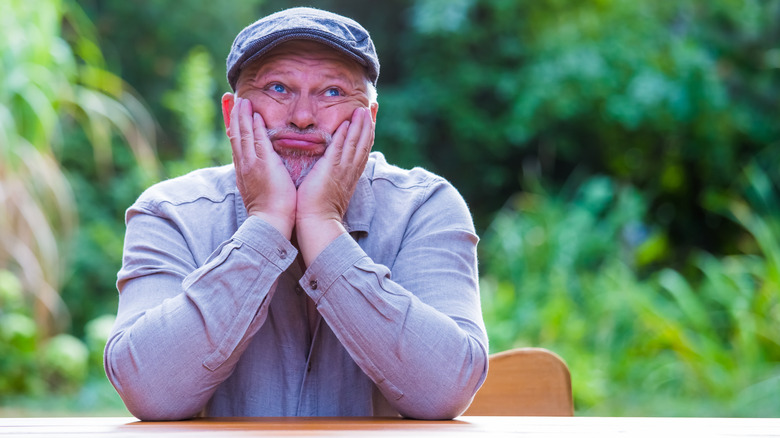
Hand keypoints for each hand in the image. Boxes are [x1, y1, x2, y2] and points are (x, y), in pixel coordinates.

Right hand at [228, 97, 295, 237]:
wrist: (271, 222)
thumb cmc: (271, 209)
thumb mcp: (261, 189)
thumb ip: (260, 176)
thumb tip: (262, 170)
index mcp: (244, 170)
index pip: (237, 143)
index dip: (234, 126)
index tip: (232, 112)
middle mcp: (244, 165)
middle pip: (235, 134)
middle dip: (233, 115)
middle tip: (231, 98)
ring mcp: (251, 164)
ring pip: (243, 134)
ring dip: (242, 116)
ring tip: (242, 100)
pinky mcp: (262, 164)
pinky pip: (256, 140)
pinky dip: (254, 126)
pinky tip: (254, 114)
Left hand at [295, 107, 374, 264]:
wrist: (317, 223)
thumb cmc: (318, 210)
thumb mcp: (329, 188)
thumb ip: (331, 175)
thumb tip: (328, 167)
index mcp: (350, 174)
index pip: (361, 148)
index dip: (366, 132)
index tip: (369, 117)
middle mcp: (350, 170)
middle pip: (364, 142)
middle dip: (368, 123)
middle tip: (372, 106)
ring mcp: (342, 169)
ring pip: (356, 142)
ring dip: (360, 124)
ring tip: (363, 108)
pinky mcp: (332, 169)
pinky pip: (341, 148)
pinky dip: (346, 134)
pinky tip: (349, 121)